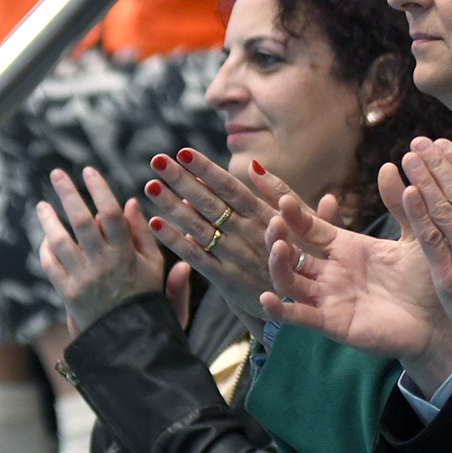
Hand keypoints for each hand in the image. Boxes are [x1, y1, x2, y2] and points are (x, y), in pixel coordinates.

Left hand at [35, 165, 163, 331]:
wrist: (131, 340)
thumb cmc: (147, 299)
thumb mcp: (155, 266)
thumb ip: (144, 234)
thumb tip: (131, 201)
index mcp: (127, 255)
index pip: (111, 214)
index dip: (99, 189)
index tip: (89, 170)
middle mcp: (103, 264)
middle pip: (81, 221)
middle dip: (68, 194)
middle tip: (57, 174)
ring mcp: (83, 279)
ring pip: (59, 242)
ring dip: (48, 221)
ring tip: (42, 205)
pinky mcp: (68, 294)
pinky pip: (50, 266)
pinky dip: (46, 249)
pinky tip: (46, 237)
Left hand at [140, 146, 292, 328]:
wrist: (301, 301)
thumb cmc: (301, 255)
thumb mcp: (300, 221)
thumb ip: (276, 192)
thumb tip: (254, 165)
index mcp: (264, 216)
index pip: (230, 187)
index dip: (207, 169)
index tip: (184, 152)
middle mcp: (246, 233)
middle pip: (208, 202)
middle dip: (182, 180)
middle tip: (157, 160)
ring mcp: (233, 256)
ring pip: (196, 226)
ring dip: (172, 205)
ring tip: (150, 186)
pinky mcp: (225, 279)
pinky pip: (195, 256)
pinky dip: (175, 240)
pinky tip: (155, 223)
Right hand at [258, 161, 451, 385]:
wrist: (441, 322)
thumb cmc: (427, 280)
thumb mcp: (415, 236)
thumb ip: (399, 204)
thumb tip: (387, 165)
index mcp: (345, 246)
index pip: (306, 221)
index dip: (284, 201)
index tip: (258, 173)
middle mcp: (331, 270)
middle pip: (291, 248)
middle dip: (277, 232)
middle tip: (278, 217)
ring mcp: (329, 297)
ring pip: (289, 278)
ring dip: (278, 263)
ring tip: (278, 244)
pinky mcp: (332, 323)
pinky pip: (300, 316)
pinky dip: (281, 309)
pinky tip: (267, 297)